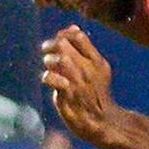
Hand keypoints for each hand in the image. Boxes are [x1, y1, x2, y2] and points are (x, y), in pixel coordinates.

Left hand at [41, 25, 119, 144]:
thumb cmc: (95, 93)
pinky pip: (53, 79)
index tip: (58, 41)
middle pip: (64, 45)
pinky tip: (48, 81)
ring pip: (59, 60)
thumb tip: (73, 27)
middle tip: (46, 52)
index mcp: (97, 61)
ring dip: (48, 61)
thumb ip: (84, 49)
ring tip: (49, 67)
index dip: (63, 34)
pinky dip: (47, 76)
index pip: (79, 36)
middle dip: (50, 46)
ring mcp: (78, 82)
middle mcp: (88, 69)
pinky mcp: (68, 96)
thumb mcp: (96, 68)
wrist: (102, 121)